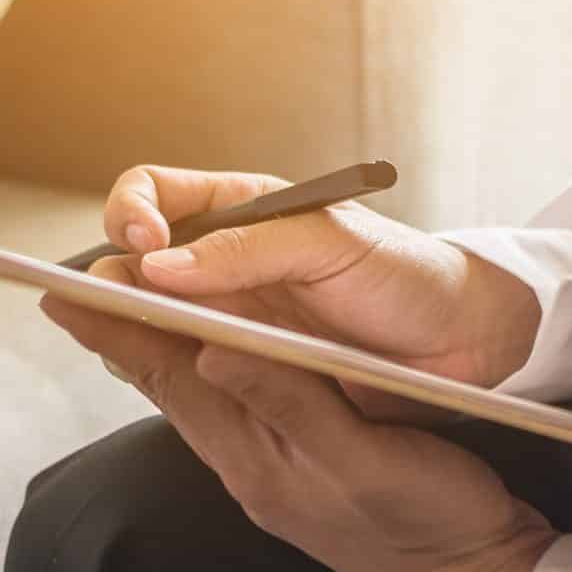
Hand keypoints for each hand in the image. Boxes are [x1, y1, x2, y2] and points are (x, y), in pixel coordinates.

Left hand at [41, 298, 556, 571]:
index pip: (173, 380)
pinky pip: (234, 415)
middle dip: (123, 335)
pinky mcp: (302, 479)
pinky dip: (207, 376)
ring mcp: (274, 477)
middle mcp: (253, 470)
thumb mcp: (366, 460)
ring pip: (199, 402)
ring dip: (160, 353)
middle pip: (172, 389)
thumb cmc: (433, 523)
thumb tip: (211, 352)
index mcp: (261, 461)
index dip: (119, 331)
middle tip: (75, 287)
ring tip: (123, 314)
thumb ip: (290, 405)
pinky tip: (208, 363)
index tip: (65, 292)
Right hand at [99, 166, 542, 415]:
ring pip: (142, 317)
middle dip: (109, 278)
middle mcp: (219, 262)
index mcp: (239, 210)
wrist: (462, 345)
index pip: (149, 194)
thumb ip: (246, 249)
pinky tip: (153, 377)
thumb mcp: (330, 246)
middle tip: (109, 305)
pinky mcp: (238, 371)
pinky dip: (154, 370)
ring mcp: (224, 317)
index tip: (143, 246)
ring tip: (117, 342)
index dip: (129, 215)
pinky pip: (176, 368)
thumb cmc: (406, 276)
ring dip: (122, 328)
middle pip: (130, 261)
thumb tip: (156, 264)